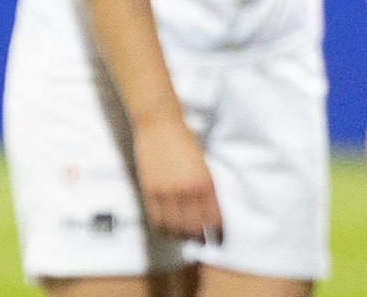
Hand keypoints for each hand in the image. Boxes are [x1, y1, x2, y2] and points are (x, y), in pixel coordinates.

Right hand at [131, 117, 222, 241]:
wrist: (159, 124)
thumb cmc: (183, 140)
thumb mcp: (203, 165)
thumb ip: (205, 188)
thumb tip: (206, 210)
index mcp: (205, 184)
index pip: (214, 220)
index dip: (216, 234)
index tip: (216, 240)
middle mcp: (187, 191)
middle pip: (194, 227)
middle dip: (198, 239)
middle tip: (199, 242)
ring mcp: (167, 191)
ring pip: (174, 226)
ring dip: (179, 235)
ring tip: (182, 236)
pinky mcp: (150, 189)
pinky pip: (156, 218)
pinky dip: (162, 228)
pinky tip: (165, 228)